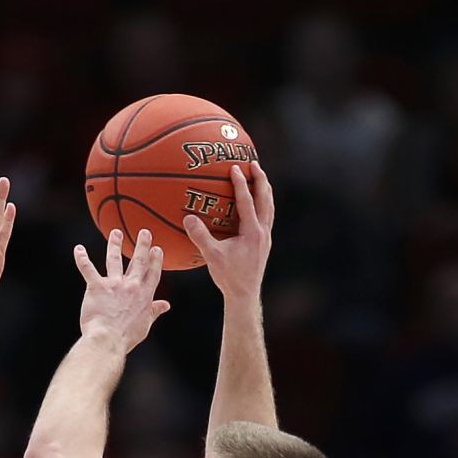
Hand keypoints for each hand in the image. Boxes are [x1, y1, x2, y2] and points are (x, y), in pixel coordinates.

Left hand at [70, 231, 170, 353]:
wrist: (108, 340)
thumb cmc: (126, 337)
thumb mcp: (145, 325)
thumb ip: (155, 311)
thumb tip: (165, 305)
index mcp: (144, 296)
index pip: (153, 274)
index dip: (156, 260)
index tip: (157, 249)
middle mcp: (131, 286)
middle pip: (138, 261)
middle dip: (142, 245)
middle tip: (144, 232)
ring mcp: (114, 284)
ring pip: (114, 259)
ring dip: (115, 244)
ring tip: (115, 233)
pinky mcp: (96, 287)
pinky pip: (88, 268)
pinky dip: (82, 258)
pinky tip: (78, 249)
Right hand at [188, 159, 275, 299]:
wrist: (245, 295)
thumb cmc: (229, 277)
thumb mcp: (212, 256)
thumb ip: (201, 237)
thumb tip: (188, 218)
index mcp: (252, 233)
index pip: (247, 202)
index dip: (241, 183)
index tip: (235, 167)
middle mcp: (263, 232)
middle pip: (266, 199)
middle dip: (260, 180)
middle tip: (254, 163)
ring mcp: (265, 237)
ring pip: (269, 207)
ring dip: (264, 190)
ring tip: (259, 176)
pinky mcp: (264, 242)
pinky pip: (266, 216)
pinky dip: (262, 204)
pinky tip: (256, 201)